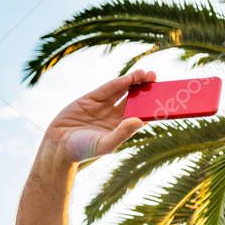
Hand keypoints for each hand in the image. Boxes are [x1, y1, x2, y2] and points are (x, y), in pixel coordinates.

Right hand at [41, 69, 155, 164]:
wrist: (58, 146)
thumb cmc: (84, 150)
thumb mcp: (105, 144)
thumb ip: (122, 133)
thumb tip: (140, 121)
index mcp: (122, 128)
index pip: (141, 115)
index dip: (153, 107)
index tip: (165, 99)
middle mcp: (114, 116)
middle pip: (134, 100)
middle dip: (145, 89)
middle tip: (156, 79)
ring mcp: (102, 107)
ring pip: (122, 91)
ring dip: (134, 82)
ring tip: (147, 74)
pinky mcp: (90, 99)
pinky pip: (107, 89)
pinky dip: (119, 82)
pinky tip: (130, 77)